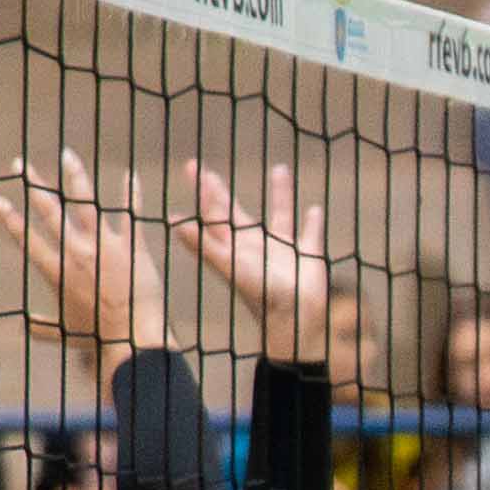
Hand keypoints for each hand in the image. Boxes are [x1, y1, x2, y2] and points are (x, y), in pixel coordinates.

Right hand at [0, 148, 173, 360]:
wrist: (132, 338)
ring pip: (85, 203)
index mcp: (57, 271)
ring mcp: (103, 246)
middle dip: (34, 186)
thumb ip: (43, 327)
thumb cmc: (98, 339)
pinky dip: (132, 195)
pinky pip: (131, 214)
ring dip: (74, 177)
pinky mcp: (131, 246)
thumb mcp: (65, 333)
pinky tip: (131, 176)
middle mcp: (76, 253)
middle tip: (21, 164)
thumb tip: (24, 327)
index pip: (27, 238)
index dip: (9, 218)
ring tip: (68, 155)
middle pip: (50, 212)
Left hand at [176, 158, 335, 354]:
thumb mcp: (229, 266)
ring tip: (280, 169)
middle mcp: (254, 246)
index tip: (191, 169)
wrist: (294, 320)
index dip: (202, 194)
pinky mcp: (307, 255)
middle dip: (219, 192)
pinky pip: (310, 234)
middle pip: (234, 213)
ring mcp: (282, 250)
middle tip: (205, 170)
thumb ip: (204, 245)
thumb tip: (174, 223)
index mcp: (234, 247)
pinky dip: (312, 223)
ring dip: (280, 194)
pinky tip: (314, 209)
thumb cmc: (260, 295)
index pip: (213, 215)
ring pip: (280, 215)